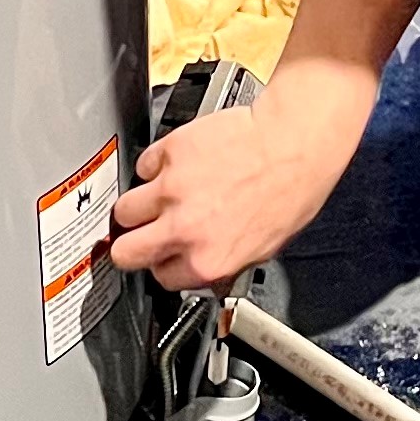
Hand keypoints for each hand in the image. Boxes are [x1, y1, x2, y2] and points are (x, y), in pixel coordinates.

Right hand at [109, 79, 363, 292]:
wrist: (295, 142)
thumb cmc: (292, 189)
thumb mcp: (265, 248)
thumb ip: (226, 262)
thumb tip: (208, 267)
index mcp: (208, 260)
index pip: (162, 277)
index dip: (163, 265)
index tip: (164, 256)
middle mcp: (184, 229)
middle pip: (125, 252)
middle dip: (130, 247)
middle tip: (139, 236)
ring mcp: (172, 190)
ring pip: (124, 210)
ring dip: (138, 207)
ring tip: (156, 200)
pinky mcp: (170, 153)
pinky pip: (144, 166)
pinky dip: (155, 167)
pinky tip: (174, 167)